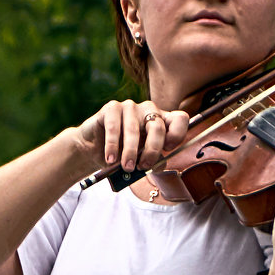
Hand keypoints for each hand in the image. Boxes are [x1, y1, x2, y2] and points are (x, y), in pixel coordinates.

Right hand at [74, 100, 188, 171]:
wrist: (94, 150)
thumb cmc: (122, 155)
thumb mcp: (141, 161)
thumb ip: (153, 162)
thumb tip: (158, 165)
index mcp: (161, 121)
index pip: (180, 119)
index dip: (177, 134)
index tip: (167, 150)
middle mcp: (149, 110)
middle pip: (158, 127)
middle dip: (152, 151)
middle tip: (142, 167)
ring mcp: (130, 106)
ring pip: (134, 130)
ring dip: (130, 152)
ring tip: (126, 167)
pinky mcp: (111, 108)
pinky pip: (114, 127)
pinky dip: (112, 146)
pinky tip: (110, 159)